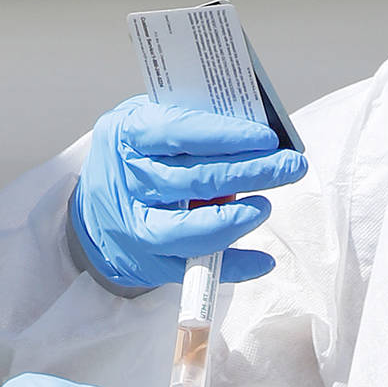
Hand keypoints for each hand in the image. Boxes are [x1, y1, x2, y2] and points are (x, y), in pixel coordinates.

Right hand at [72, 96, 307, 289]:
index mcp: (128, 135)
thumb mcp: (150, 120)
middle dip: (250, 174)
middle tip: (290, 167)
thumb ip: (192, 117)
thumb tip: (254, 122)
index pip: (179, 133)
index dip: (225, 136)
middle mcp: (129, 182)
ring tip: (265, 206)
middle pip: (193, 181)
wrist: (97, 206)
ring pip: (187, 231)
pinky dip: (233, 267)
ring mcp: (136, 226)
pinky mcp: (150, 261)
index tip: (267, 138)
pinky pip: (195, 269)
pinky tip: (262, 260)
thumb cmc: (136, 154)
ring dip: (235, 220)